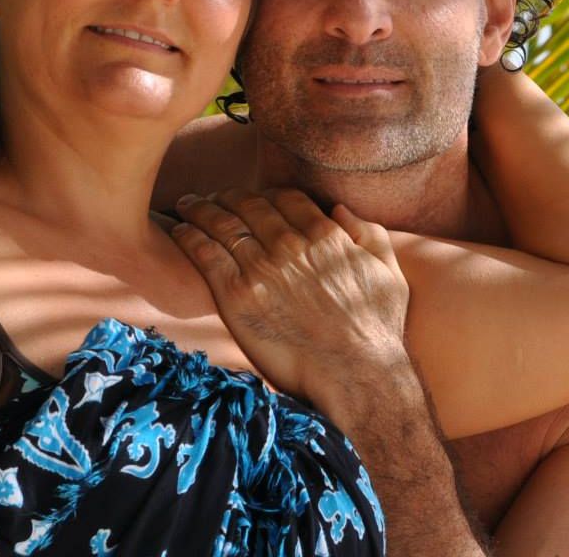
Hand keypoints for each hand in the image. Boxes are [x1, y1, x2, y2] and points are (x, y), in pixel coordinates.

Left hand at [166, 188, 409, 408]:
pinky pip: (205, 254)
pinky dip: (189, 237)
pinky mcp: (236, 296)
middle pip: (247, 205)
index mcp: (324, 235)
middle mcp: (289, 244)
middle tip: (211, 197)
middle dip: (226, 196)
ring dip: (201, 209)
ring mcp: (261, 269)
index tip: (251, 197)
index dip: (263, 193)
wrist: (356, 375)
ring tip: (187, 205)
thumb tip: (340, 210)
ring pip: (221, 223)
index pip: (284, 197)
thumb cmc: (377, 330)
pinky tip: (179, 230)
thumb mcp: (390, 272)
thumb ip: (370, 234)